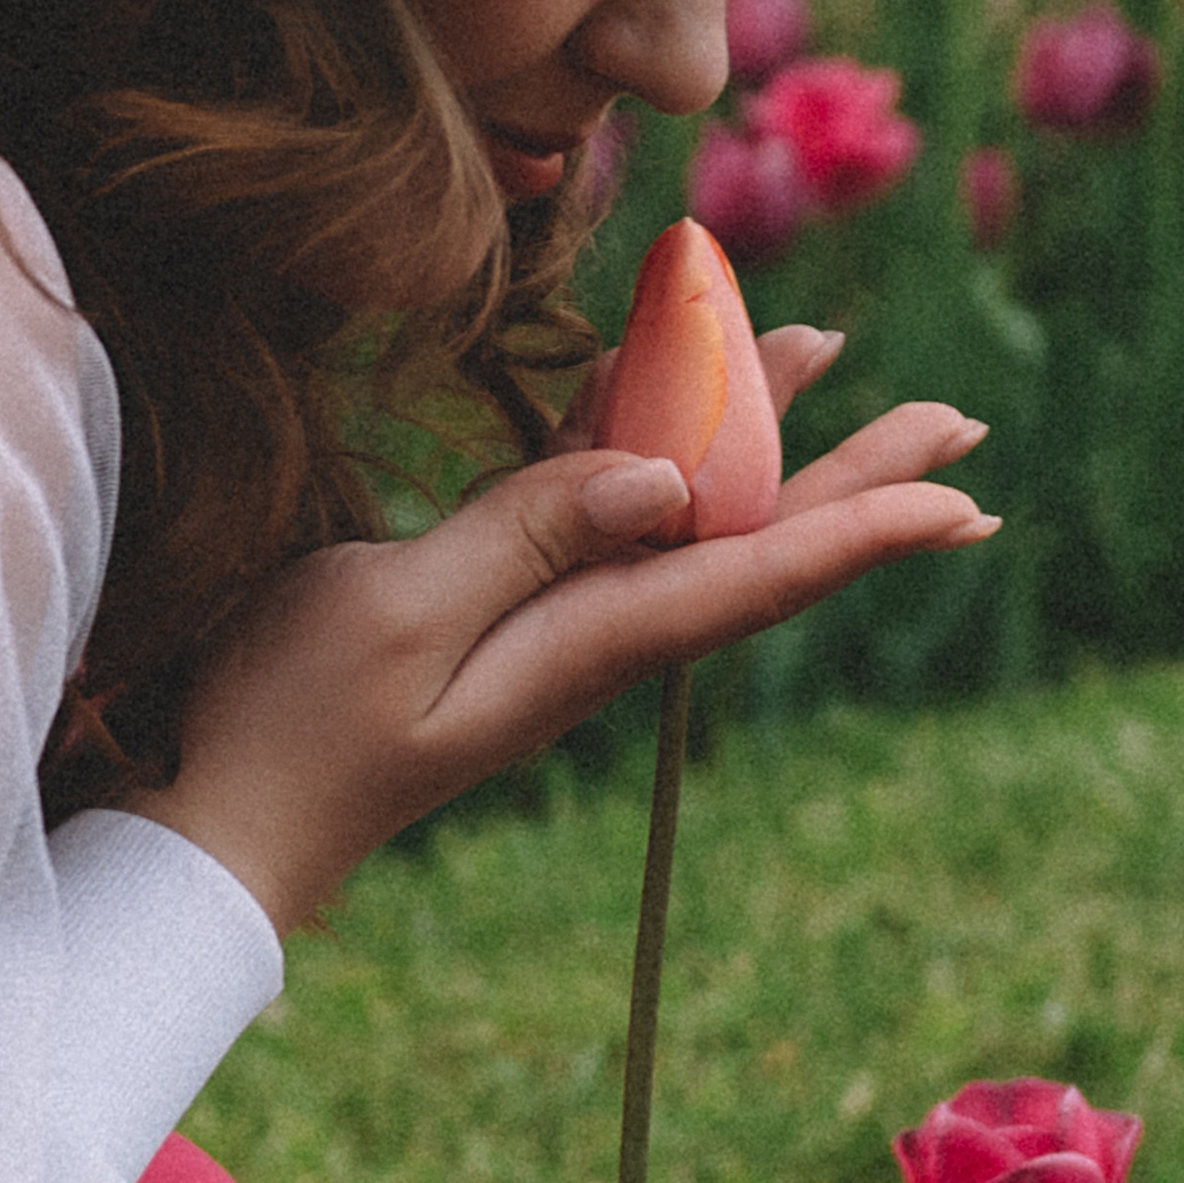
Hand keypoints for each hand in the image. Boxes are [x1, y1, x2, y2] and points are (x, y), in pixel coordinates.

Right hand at [125, 389, 992, 931]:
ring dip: (758, 434)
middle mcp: (591, 632)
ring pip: (683, 510)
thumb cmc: (288, 725)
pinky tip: (660, 391)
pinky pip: (596, 505)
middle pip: (750, 538)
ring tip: (826, 359)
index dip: (860, 528)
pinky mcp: (494, 603)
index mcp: (584, 640)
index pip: (751, 571)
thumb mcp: (396, 615)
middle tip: (964, 426)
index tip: (962, 498)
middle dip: (856, 476)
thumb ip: (525, 536)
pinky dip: (642, 434)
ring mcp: (547, 621)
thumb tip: (664, 478)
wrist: (220, 823)